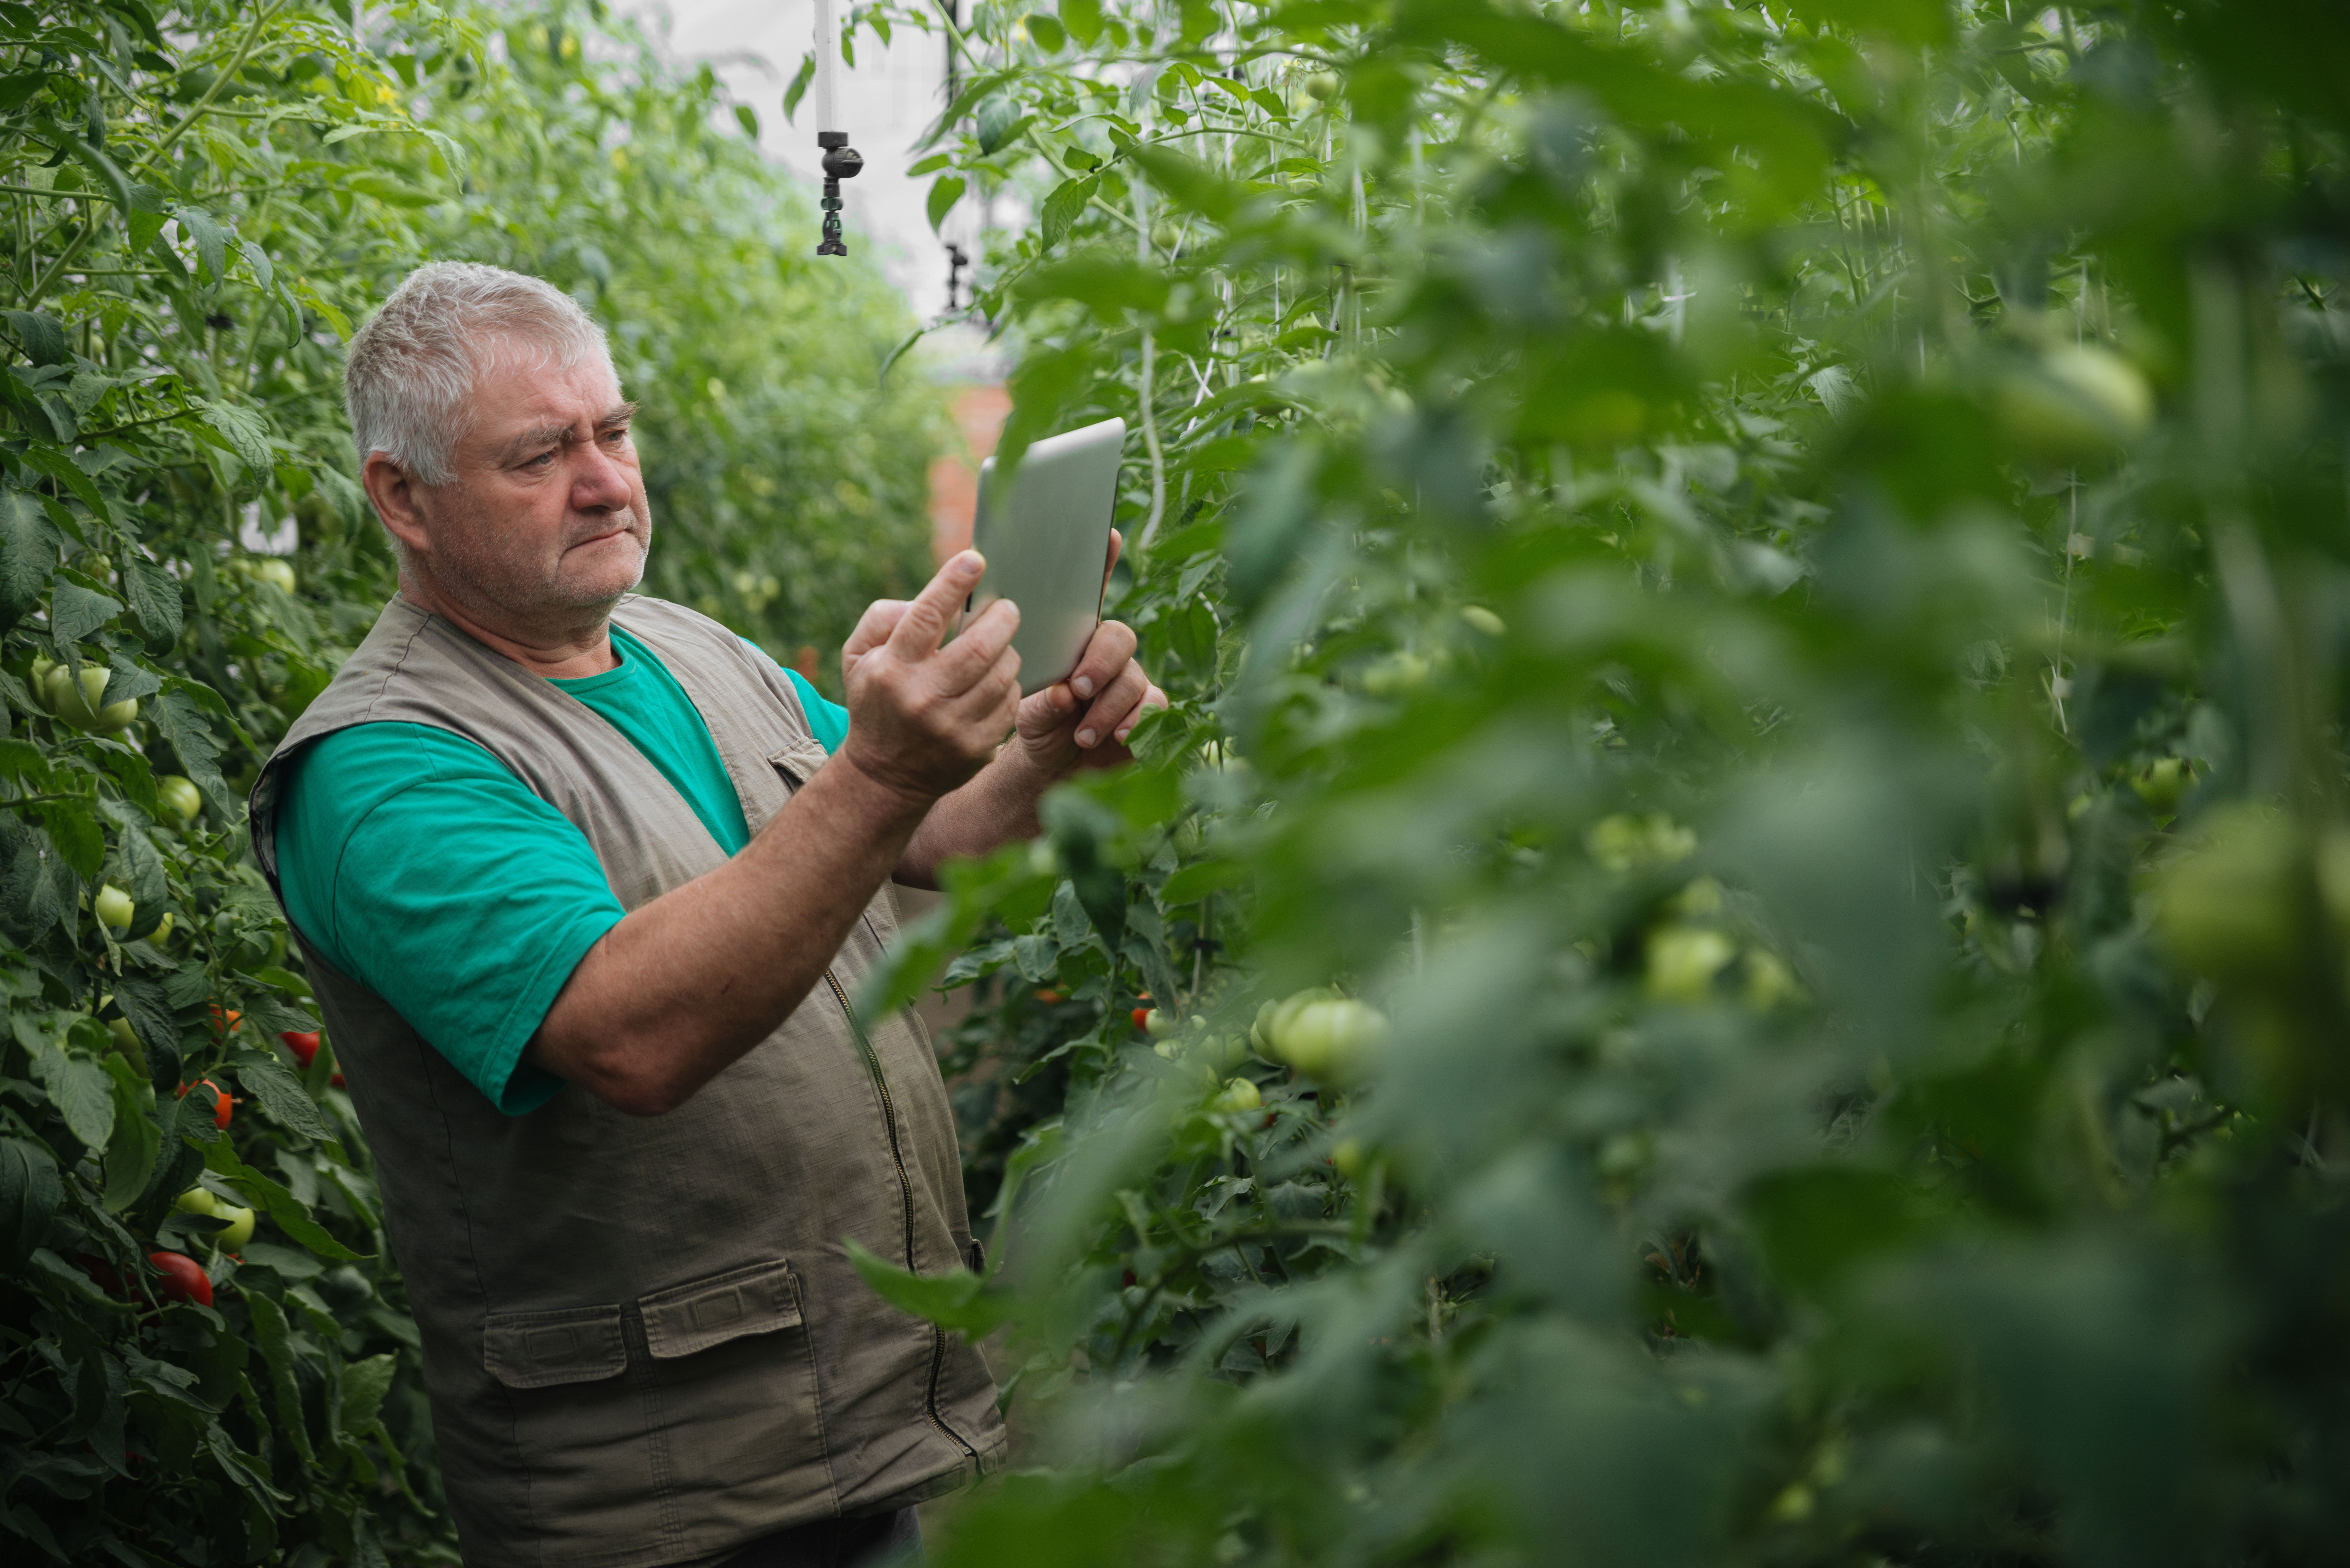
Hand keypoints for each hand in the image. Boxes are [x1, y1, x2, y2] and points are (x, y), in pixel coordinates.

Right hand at [837, 550, 1022, 803]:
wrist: (884, 774)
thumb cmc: (877, 699)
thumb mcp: (859, 656)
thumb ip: (884, 618)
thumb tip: (928, 599)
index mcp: (891, 668)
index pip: (927, 616)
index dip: (954, 583)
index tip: (975, 560)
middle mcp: (922, 698)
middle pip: (979, 647)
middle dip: (1001, 618)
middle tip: (1007, 607)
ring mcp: (952, 727)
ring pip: (1002, 674)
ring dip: (1008, 651)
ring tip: (1000, 645)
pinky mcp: (975, 749)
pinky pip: (1009, 704)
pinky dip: (1009, 686)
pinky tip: (997, 681)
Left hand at [1012, 531, 1167, 776]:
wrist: (1052, 767)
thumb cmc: (1037, 723)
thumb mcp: (1024, 706)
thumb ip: (1038, 697)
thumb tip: (1062, 694)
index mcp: (1072, 637)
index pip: (1087, 594)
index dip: (1101, 562)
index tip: (1108, 534)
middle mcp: (1105, 652)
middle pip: (1119, 636)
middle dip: (1099, 662)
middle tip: (1077, 688)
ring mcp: (1129, 679)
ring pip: (1133, 677)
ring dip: (1106, 706)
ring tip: (1082, 734)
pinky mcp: (1146, 709)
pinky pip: (1153, 706)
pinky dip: (1134, 723)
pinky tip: (1118, 737)